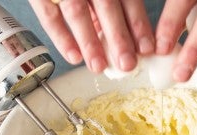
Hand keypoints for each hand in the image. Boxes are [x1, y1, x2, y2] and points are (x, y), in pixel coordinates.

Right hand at [28, 0, 154, 72]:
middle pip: (107, 6)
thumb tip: (126, 40)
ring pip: (78, 12)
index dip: (138, 24)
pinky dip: (62, 38)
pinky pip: (50, 16)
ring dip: (90, 42)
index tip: (147, 49)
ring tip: (99, 66)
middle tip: (127, 63)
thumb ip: (111, 6)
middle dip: (118, 37)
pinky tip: (74, 57)